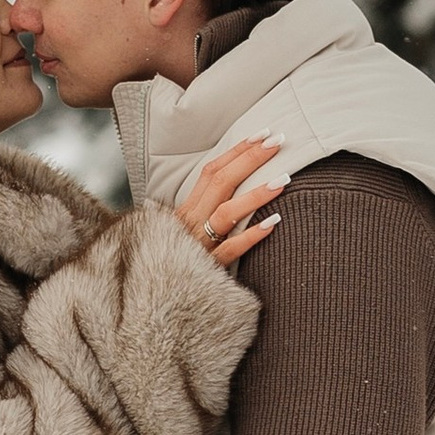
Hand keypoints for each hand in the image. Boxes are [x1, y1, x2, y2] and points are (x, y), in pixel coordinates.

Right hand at [176, 135, 282, 269]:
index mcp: (183, 212)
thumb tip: (222, 194)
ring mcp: (197, 246)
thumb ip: (197, 215)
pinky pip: (230, 250)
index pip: (211, 172)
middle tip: (278, 142)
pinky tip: (273, 223)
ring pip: (226, 214)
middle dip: (250, 159)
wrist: (151, 299)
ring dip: (256, 194)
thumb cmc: (167, 266)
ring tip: (283, 179)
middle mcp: (188, 223)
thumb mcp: (176, 234)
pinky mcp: (207, 269)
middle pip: (221, 183)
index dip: (237, 151)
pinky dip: (251, 236)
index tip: (262, 134)